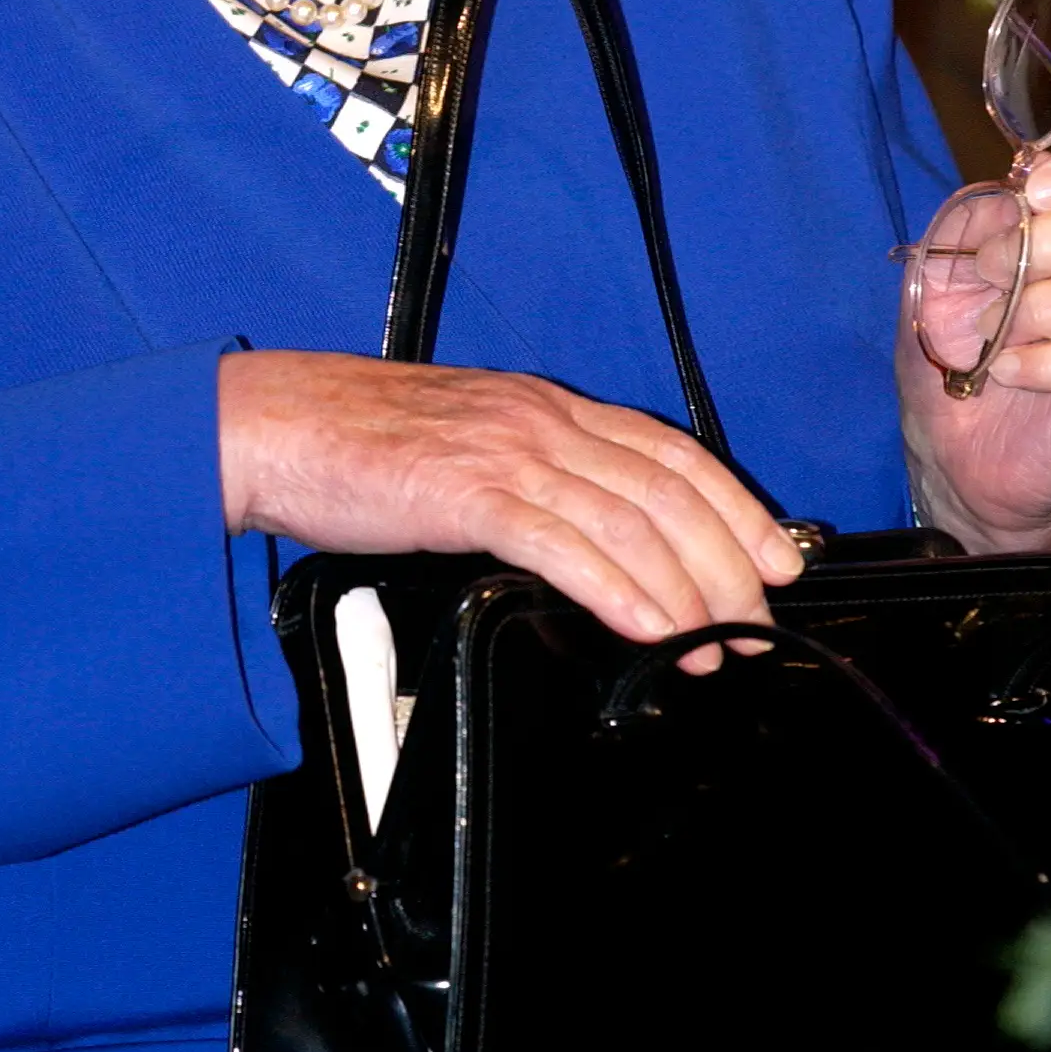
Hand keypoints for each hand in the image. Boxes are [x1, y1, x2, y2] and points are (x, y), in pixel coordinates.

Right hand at [219, 351, 800, 657]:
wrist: (273, 425)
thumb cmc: (356, 444)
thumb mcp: (467, 445)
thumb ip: (532, 479)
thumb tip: (591, 542)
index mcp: (546, 406)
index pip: (671, 451)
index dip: (736, 507)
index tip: (777, 559)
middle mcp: (540, 420)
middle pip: (667, 491)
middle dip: (727, 563)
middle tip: (756, 622)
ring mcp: (506, 452)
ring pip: (627, 521)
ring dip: (684, 591)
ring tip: (711, 644)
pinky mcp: (465, 493)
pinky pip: (560, 543)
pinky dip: (616, 589)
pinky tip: (648, 628)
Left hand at [899, 134, 1050, 554]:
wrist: (948, 449)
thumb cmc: (951, 351)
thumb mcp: (935, 273)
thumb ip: (969, 222)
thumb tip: (1014, 192)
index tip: (1036, 192)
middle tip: (990, 269)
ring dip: (1043, 306)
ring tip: (990, 331)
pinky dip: (1049, 364)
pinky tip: (1005, 371)